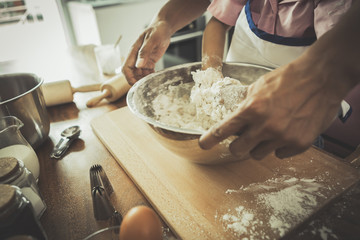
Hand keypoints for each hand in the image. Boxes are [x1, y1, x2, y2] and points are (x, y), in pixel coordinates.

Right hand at [122, 21, 171, 84]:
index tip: (136, 85)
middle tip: (146, 86)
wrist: (164, 27)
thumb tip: (138, 65)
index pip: (126, 68)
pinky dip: (150, 76)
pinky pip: (147, 72)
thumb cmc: (157, 30)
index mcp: (133, 51)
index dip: (129, 78)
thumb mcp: (152, 40)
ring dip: (144, 79)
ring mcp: (143, 60)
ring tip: (152, 82)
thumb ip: (145, 52)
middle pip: (132, 73)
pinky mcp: (149, 61)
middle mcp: (136, 57)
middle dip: (137, 81)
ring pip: (139, 74)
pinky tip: (156, 77)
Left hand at [199, 60, 342, 159]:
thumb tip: (235, 114)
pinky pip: (280, 154)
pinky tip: (286, 131)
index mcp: (251, 109)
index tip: (204, 145)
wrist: (322, 77)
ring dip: (259, 145)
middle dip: (237, 145)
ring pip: (258, 155)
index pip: (223, 130)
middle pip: (237, 150)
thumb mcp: (260, 85)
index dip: (210, 140)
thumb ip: (246, 103)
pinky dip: (279, 146)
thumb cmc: (290, 78)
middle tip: (243, 138)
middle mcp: (265, 126)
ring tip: (270, 130)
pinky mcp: (299, 144)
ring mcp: (283, 137)